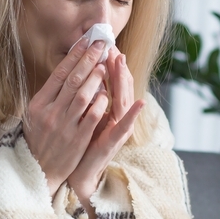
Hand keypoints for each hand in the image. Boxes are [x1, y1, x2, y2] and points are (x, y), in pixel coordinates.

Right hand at [24, 38, 111, 196]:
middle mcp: (50, 113)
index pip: (58, 74)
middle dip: (87, 60)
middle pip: (71, 80)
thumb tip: (63, 73)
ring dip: (95, 77)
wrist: (38, 171)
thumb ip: (48, 97)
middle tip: (100, 44)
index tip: (84, 41)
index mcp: (38, 104)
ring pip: (82, 96)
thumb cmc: (38, 140)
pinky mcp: (77, 139)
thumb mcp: (34, 116)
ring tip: (104, 63)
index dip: (73, 56)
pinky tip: (107, 92)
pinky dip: (100, 103)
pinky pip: (91, 117)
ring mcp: (64, 126)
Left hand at [67, 49, 144, 204]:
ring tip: (123, 64)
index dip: (109, 64)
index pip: (110, 82)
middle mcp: (115, 117)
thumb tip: (85, 76)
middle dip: (117, 67)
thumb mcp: (82, 116)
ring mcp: (117, 129)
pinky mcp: (114, 142)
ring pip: (124, 102)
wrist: (79, 173)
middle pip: (119, 88)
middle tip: (115, 47)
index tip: (105, 46)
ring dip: (124, 82)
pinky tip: (140, 102)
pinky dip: (133, 114)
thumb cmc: (79, 144)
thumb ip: (86, 98)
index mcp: (106, 109)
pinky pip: (125, 126)